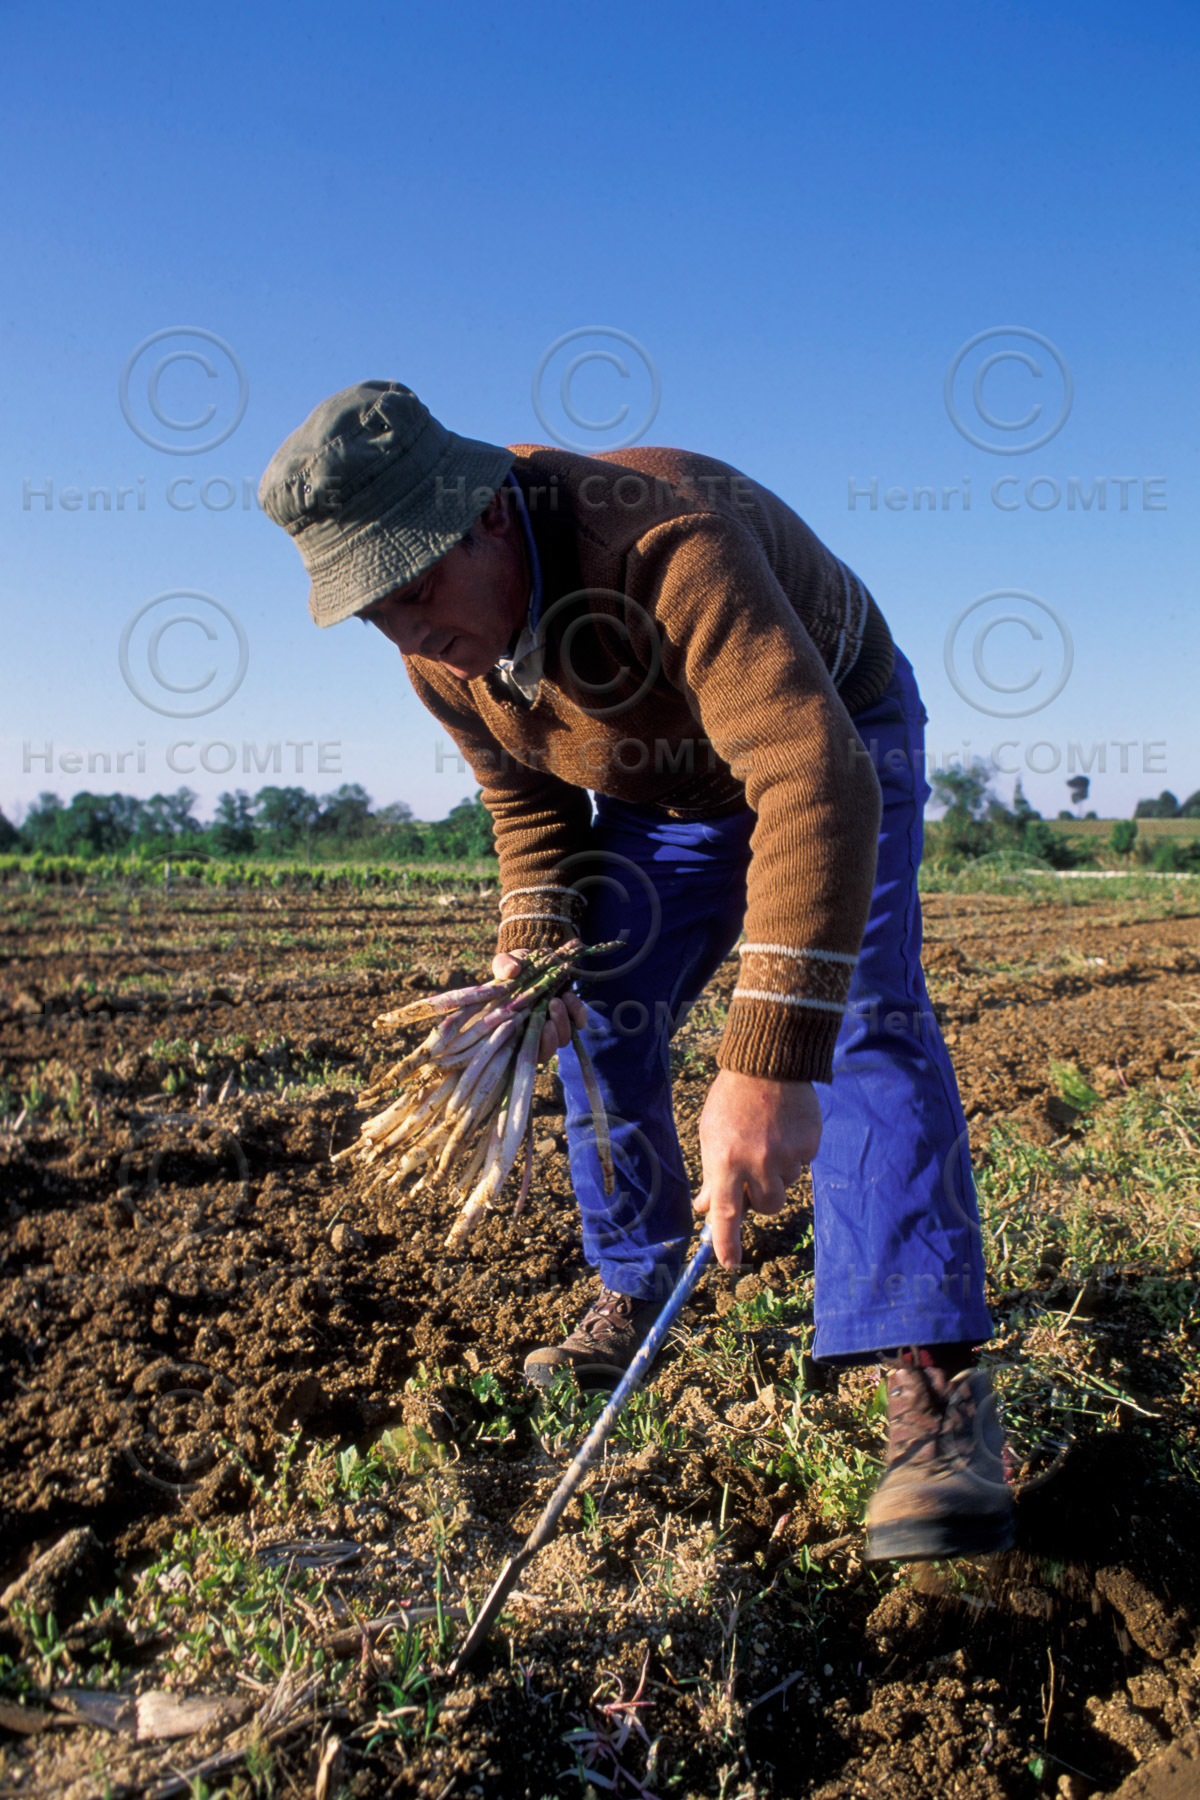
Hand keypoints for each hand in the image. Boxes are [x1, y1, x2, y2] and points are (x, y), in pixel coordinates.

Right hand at [492, 943, 587, 1062]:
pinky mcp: (569, 1016)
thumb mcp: (505, 963)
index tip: (540, 1027)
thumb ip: (503, 966)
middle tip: (550, 1005)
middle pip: (547, 1050)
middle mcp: (535, 1033)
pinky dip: (577, 1011)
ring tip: (557, 1000)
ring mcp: (553, 1026)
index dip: (534, 1047)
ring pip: (563, 1039)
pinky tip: (568, 995)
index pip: (524, 1052)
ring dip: (563, 1021)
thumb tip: (511, 971)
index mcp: (514, 1029)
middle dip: (552, 1034)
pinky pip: (579, 1022)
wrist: (537, 958)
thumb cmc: (515, 966)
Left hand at [694, 1069, 822, 1269]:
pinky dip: (795, 1153)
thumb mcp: (711, 1133)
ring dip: (778, 1173)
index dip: (727, 1242)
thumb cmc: (732, 1100)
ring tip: (769, 1138)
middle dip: (761, 1197)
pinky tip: (785, 1128)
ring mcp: (787, 1154)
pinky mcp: (810, 1144)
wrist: (768, 1062)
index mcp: (726, 1160)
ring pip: (786, 1185)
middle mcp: (757, 1162)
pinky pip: (803, 1164)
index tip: (729, 1264)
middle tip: (754, 1171)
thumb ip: (712, 1173)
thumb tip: (706, 1208)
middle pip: (766, 1206)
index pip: (727, 1212)